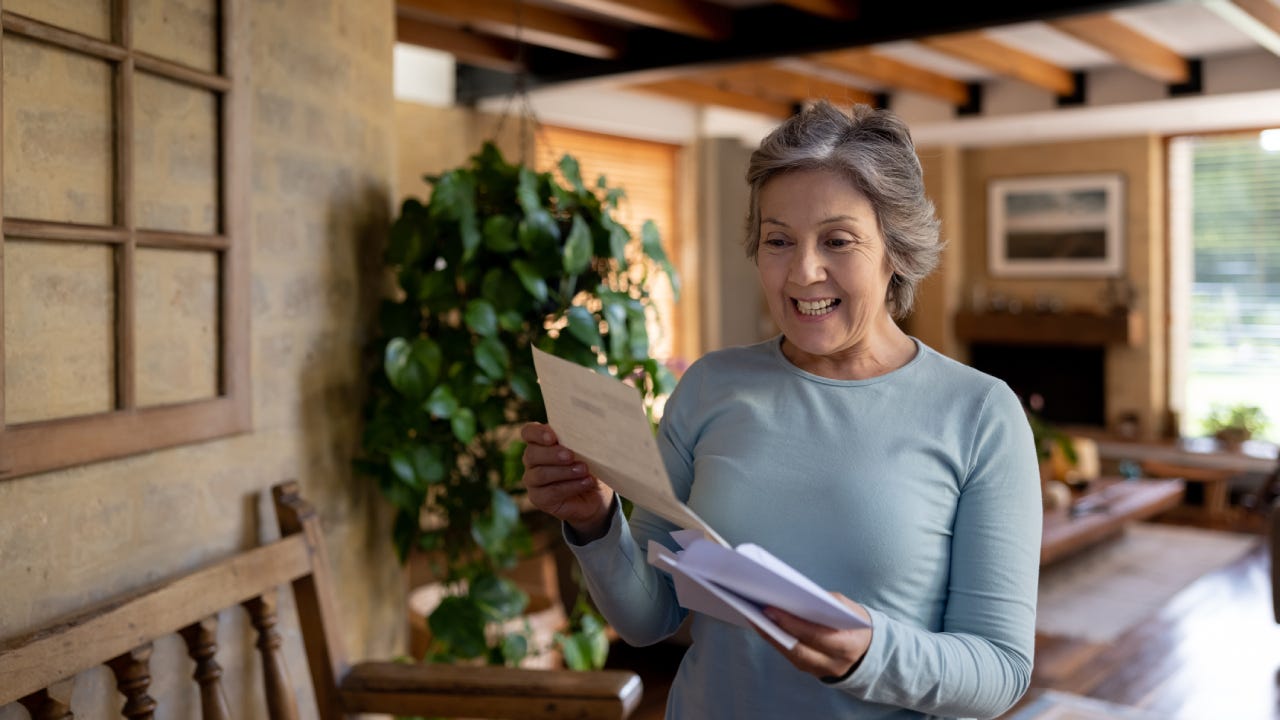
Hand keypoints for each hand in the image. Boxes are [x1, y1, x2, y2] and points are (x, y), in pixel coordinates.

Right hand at [520, 422, 614, 540]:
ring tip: (584, 469)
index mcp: (539, 442)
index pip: (528, 432)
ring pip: (541, 474)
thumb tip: (583, 433)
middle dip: (552, 454)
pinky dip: (571, 486)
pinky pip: (552, 492)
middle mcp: (532, 461)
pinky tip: (586, 482)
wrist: (595, 494)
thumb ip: (577, 441)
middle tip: (570, 455)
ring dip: (564, 471)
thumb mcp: (585, 450)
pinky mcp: (539, 499)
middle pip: (532, 454)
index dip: (537, 433)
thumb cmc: (587, 465)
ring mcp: (532, 481)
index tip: (553, 437)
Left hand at [757, 593, 872, 680]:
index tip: (771, 609)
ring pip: (791, 655)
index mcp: (848, 646)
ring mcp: (822, 671)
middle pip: (799, 649)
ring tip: (754, 616)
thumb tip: (795, 596)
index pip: (816, 636)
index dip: (792, 624)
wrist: (870, 649)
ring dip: (771, 636)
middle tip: (758, 612)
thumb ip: (826, 603)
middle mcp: (834, 663)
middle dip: (776, 630)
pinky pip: (791, 656)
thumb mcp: (849, 608)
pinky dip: (777, 641)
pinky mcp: (812, 671)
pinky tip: (764, 626)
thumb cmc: (857, 622)